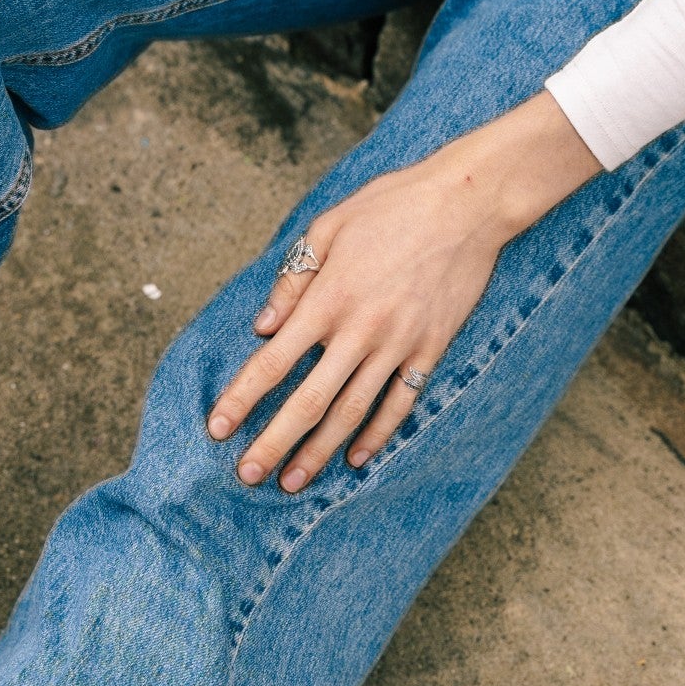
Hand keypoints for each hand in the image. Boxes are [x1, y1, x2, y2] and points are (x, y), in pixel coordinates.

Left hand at [207, 92, 601, 490]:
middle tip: (247, 476)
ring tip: (293, 482)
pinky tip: (356, 458)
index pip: (273, 361)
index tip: (217, 428)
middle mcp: (359, 330)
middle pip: (308, 401)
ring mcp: (398, 344)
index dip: (242, 399)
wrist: (467, 204)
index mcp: (327, 298)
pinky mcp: (430, 349)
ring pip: (351, 412)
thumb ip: (292, 279)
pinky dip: (377, 435)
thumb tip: (262, 327)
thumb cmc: (392, 206)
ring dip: (319, 451)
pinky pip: (400, 403)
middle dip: (274, 443)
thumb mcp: (329, 225)